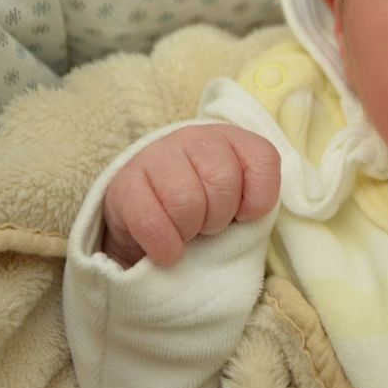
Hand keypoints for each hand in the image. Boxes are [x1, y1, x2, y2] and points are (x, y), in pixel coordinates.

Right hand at [101, 124, 280, 267]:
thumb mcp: (236, 197)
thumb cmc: (202, 206)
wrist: (145, 214)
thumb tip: (251, 215)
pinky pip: (151, 222)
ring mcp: (156, 155)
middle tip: (207, 225)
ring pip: (186, 200)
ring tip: (186, 231)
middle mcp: (194, 138)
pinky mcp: (124, 184)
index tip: (244, 213)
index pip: (263, 159)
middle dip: (220, 217)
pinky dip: (164, 245)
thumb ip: (255, 196)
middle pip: (223, 182)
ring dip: (190, 230)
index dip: (260, 197)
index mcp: (230, 138)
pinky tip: (167, 249)